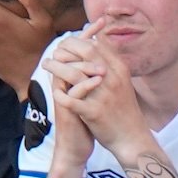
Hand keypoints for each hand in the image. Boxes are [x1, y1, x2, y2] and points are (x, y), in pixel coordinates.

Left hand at [44, 18, 149, 157]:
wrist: (131, 137)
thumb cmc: (123, 108)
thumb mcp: (122, 81)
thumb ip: (110, 64)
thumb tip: (96, 43)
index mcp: (119, 69)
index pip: (96, 45)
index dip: (77, 41)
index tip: (65, 43)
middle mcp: (112, 79)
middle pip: (86, 52)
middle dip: (66, 48)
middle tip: (55, 51)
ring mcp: (102, 95)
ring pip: (74, 74)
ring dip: (56, 66)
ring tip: (46, 64)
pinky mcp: (93, 112)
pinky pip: (71, 100)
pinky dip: (60, 94)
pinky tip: (53, 91)